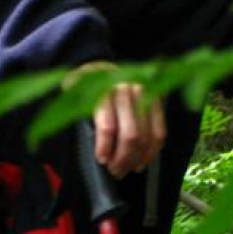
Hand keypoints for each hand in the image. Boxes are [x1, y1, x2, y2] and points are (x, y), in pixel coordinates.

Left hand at [68, 62, 166, 177]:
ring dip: (138, 158)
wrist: (98, 63)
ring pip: (148, 136)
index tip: (102, 160)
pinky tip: (142, 160)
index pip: (107, 125)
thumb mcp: (73, 93)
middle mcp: (126, 89)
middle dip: (123, 158)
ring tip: (127, 169)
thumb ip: (81, 115)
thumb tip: (95, 149)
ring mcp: (145, 93)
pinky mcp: (157, 99)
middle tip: (115, 171)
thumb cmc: (83, 83)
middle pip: (131, 134)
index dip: (105, 146)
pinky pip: (160, 131)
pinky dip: (153, 151)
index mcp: (101, 87)